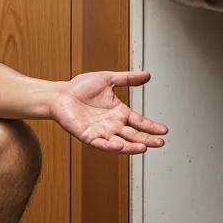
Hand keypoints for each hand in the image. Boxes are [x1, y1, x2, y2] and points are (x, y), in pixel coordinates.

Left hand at [50, 71, 167, 153]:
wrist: (59, 94)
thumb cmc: (79, 88)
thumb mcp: (108, 79)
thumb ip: (128, 78)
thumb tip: (147, 75)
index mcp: (118, 112)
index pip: (139, 122)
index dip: (151, 126)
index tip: (163, 130)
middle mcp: (112, 124)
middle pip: (133, 135)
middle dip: (147, 139)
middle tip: (160, 143)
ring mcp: (101, 132)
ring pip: (120, 143)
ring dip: (132, 146)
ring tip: (145, 147)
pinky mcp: (88, 136)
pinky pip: (101, 144)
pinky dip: (110, 146)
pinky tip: (120, 145)